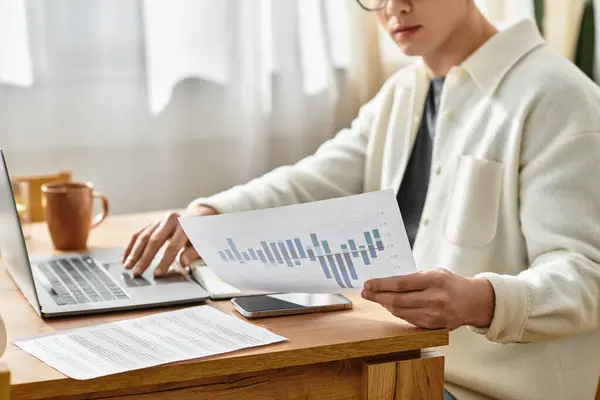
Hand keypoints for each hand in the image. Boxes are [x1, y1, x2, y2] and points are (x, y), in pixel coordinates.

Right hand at [122, 205, 218, 276]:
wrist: (197, 218)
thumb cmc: (199, 235)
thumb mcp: (202, 244)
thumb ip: (192, 253)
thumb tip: (183, 263)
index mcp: (185, 225)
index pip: (173, 246)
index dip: (165, 261)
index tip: (157, 274)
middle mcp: (171, 220)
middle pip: (155, 240)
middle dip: (145, 258)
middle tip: (137, 273)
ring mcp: (159, 220)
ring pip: (143, 236)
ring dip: (134, 253)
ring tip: (128, 267)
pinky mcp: (152, 223)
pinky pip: (138, 234)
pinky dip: (130, 246)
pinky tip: (125, 258)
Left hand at [361, 268, 494, 329]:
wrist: (473, 301)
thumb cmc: (450, 283)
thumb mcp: (435, 272)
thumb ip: (414, 277)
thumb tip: (387, 281)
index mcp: (434, 280)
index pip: (400, 283)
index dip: (381, 284)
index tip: (368, 283)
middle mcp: (434, 298)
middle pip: (397, 299)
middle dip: (377, 296)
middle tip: (365, 292)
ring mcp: (434, 315)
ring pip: (400, 312)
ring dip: (384, 305)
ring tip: (376, 298)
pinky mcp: (433, 326)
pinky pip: (408, 319)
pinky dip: (396, 312)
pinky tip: (390, 305)